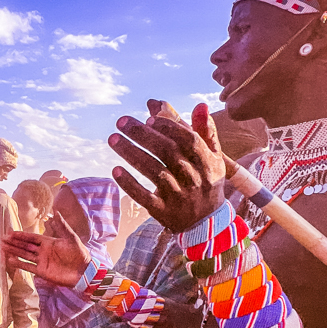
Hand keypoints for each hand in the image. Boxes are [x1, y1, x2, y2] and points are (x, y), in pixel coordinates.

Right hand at [2, 213, 90, 287]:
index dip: (21, 235)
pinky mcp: (42, 272)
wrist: (84, 272)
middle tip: (2, 239)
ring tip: (3, 248)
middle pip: (25, 245)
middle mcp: (43, 251)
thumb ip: (62, 225)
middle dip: (14, 242)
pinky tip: (10, 260)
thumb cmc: (79, 254)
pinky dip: (19, 263)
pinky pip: (28, 266)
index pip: (31, 237)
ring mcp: (42, 261)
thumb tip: (56, 211)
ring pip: (24, 255)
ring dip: (14, 251)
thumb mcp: (71, 237)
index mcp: (49, 242)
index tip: (11, 232)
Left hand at [109, 103, 226, 233]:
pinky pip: (145, 197)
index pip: (188, 140)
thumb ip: (206, 131)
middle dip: (143, 135)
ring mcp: (178, 196)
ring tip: (113, 139)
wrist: (208, 223)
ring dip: (132, 154)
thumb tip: (201, 104)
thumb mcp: (213, 157)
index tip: (148, 118)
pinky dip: (130, 184)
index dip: (169, 128)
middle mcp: (193, 178)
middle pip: (167, 152)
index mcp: (206, 162)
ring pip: (154, 172)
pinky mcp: (163, 211)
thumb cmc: (207, 181)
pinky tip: (116, 170)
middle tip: (121, 122)